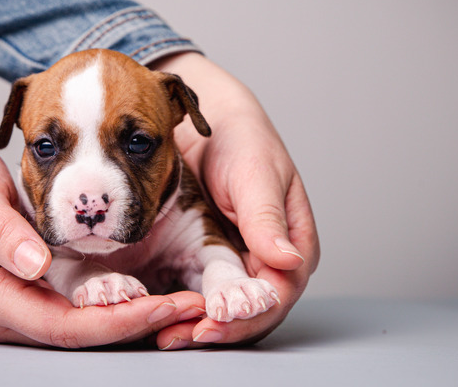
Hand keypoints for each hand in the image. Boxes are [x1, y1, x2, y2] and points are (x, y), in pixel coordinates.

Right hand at [0, 94, 203, 346]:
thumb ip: (1, 231)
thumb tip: (36, 263)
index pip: (66, 326)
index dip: (117, 321)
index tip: (161, 304)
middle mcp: (10, 313)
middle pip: (84, 335)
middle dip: (139, 324)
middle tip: (191, 306)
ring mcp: (23, 306)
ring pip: (88, 327)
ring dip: (136, 317)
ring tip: (184, 301)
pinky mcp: (37, 292)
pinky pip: (84, 308)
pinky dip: (120, 304)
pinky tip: (152, 290)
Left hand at [149, 53, 319, 347]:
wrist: (208, 124)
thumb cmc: (242, 140)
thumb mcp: (256, 174)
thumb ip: (267, 217)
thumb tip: (287, 260)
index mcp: (294, 241)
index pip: (280, 291)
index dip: (252, 311)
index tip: (219, 317)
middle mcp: (270, 258)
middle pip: (254, 310)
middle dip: (223, 327)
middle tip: (185, 334)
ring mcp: (239, 261)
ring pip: (228, 308)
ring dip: (201, 323)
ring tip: (170, 333)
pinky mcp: (209, 258)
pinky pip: (201, 291)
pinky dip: (185, 306)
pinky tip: (163, 315)